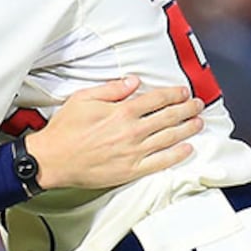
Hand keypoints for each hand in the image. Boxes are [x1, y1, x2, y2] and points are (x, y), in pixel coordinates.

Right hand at [30, 77, 203, 189]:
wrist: (52, 160)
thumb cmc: (64, 130)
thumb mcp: (82, 99)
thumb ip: (110, 89)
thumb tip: (133, 81)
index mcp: (121, 111)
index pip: (156, 99)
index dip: (174, 94)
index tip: (183, 92)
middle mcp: (132, 130)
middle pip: (169, 117)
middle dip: (187, 109)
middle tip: (198, 105)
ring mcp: (134, 151)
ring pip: (170, 137)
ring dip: (187, 129)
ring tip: (198, 123)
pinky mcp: (132, 169)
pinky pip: (161, 161)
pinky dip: (177, 154)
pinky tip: (187, 148)